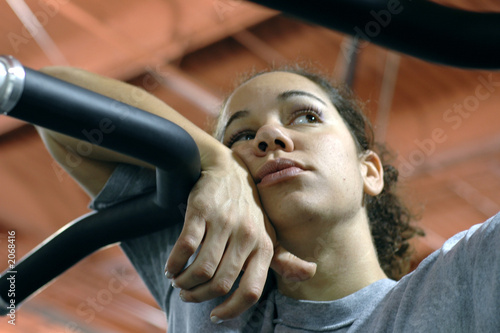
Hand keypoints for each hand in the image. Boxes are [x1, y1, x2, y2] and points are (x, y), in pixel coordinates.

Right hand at [164, 153, 315, 321]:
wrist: (229, 170)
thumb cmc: (249, 210)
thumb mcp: (269, 233)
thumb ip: (284, 259)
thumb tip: (311, 273)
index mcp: (264, 245)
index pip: (251, 290)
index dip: (231, 309)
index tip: (215, 315)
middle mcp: (246, 235)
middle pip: (220, 283)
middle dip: (200, 296)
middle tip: (189, 295)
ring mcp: (223, 222)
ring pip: (202, 269)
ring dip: (185, 282)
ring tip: (179, 282)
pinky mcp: (201, 211)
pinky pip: (185, 247)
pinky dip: (174, 263)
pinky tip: (172, 267)